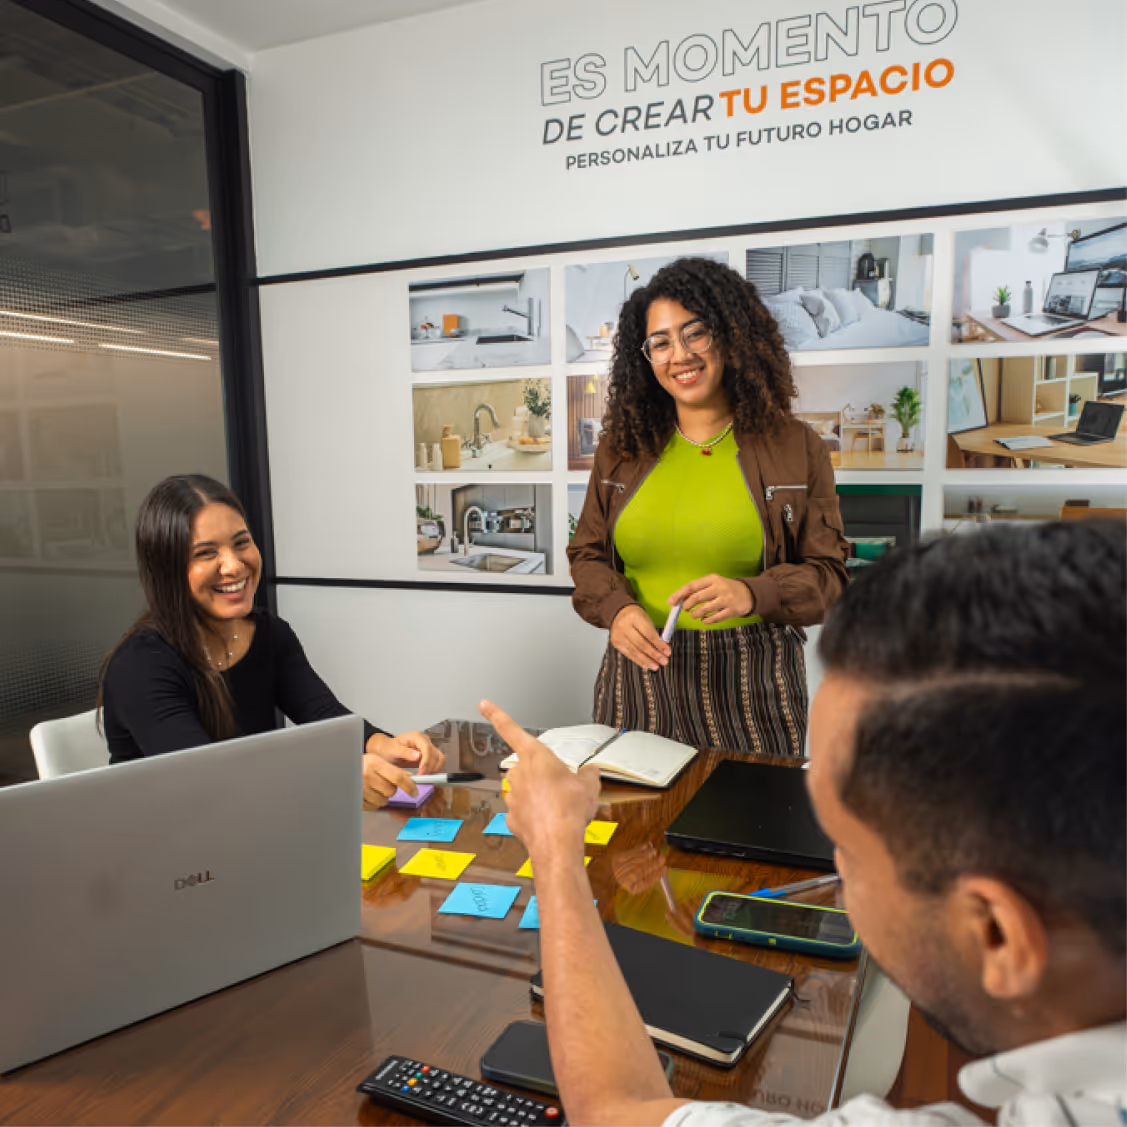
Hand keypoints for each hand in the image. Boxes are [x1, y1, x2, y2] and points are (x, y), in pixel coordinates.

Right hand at [360, 752, 417, 809]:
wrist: (343, 769)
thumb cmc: (362, 765)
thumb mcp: (378, 761)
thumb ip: (394, 770)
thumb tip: (411, 779)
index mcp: (374, 763)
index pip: (398, 777)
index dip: (409, 786)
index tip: (414, 792)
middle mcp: (366, 775)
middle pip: (391, 791)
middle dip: (391, 789)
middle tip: (384, 783)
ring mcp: (360, 788)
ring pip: (383, 800)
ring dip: (383, 797)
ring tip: (375, 788)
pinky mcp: (356, 799)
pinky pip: (373, 806)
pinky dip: (374, 802)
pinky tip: (369, 794)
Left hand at [366, 730, 444, 773]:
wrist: (387, 750)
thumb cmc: (388, 749)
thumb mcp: (393, 750)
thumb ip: (405, 752)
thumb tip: (418, 756)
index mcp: (417, 736)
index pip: (427, 748)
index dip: (426, 761)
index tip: (422, 772)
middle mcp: (425, 741)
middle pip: (436, 754)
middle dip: (431, 767)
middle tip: (422, 778)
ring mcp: (429, 748)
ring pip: (439, 759)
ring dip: (434, 769)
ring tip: (424, 778)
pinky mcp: (429, 755)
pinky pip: (437, 763)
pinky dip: (434, 770)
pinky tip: (426, 776)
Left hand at [479, 699, 600, 858]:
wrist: (557, 842)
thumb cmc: (570, 808)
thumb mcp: (589, 785)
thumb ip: (588, 774)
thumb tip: (590, 772)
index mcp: (535, 756)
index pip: (511, 729)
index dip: (496, 714)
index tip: (482, 704)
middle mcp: (519, 773)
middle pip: (528, 768)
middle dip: (542, 776)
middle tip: (562, 789)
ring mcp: (512, 796)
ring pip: (526, 791)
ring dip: (540, 796)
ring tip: (560, 808)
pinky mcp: (512, 817)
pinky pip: (524, 812)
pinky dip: (535, 816)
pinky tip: (549, 823)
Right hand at [610, 604, 670, 671]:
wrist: (619, 613)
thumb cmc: (635, 616)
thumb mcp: (646, 620)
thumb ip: (654, 634)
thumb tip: (663, 649)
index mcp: (634, 617)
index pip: (649, 634)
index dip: (659, 645)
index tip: (667, 652)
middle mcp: (624, 626)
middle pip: (641, 644)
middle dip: (654, 654)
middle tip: (663, 661)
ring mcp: (618, 635)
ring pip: (635, 651)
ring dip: (647, 660)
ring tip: (656, 665)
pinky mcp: (616, 643)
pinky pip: (628, 654)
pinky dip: (638, 660)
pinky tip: (646, 664)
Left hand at [669, 575, 752, 625]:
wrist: (748, 594)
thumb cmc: (725, 589)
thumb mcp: (713, 584)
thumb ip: (697, 590)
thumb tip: (677, 599)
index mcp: (712, 579)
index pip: (691, 586)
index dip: (679, 595)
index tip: (670, 602)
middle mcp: (719, 588)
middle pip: (696, 598)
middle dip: (686, 605)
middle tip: (685, 609)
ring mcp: (727, 600)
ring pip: (704, 610)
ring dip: (695, 614)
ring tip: (694, 615)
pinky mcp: (732, 611)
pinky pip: (714, 618)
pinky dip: (706, 621)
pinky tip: (704, 620)